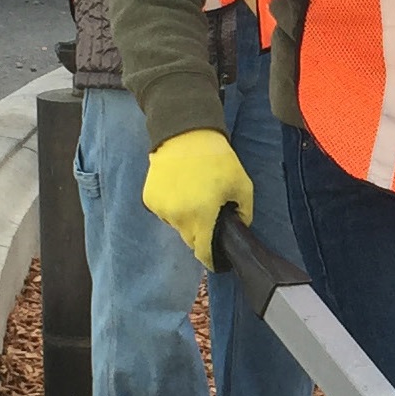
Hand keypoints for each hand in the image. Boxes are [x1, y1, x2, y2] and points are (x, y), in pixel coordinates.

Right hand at [143, 127, 253, 267]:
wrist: (185, 134)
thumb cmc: (217, 160)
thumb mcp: (242, 185)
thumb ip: (244, 213)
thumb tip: (239, 228)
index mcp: (201, 216)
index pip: (203, 252)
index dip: (212, 259)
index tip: (218, 261)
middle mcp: (178, 217)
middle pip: (191, 239)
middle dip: (202, 234)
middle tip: (210, 214)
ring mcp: (161, 208)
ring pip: (177, 226)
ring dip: (187, 219)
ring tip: (195, 196)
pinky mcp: (149, 199)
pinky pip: (165, 213)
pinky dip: (173, 207)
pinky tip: (180, 189)